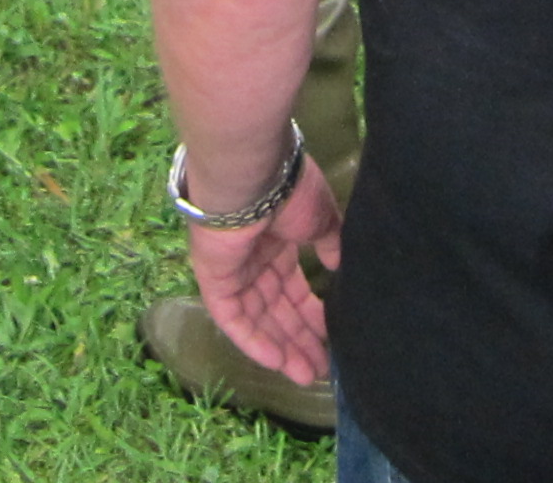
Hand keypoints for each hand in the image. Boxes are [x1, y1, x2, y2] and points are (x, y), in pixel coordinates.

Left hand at [186, 153, 343, 388]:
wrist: (252, 176)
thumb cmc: (289, 191)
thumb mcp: (321, 217)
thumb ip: (329, 243)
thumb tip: (339, 266)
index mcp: (277, 239)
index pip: (292, 286)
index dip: (310, 313)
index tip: (332, 337)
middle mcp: (253, 257)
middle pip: (276, 308)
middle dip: (298, 339)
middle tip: (321, 369)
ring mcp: (231, 270)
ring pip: (257, 318)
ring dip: (281, 347)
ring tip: (307, 375)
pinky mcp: (213, 280)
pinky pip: (232, 318)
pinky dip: (253, 341)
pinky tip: (278, 362)